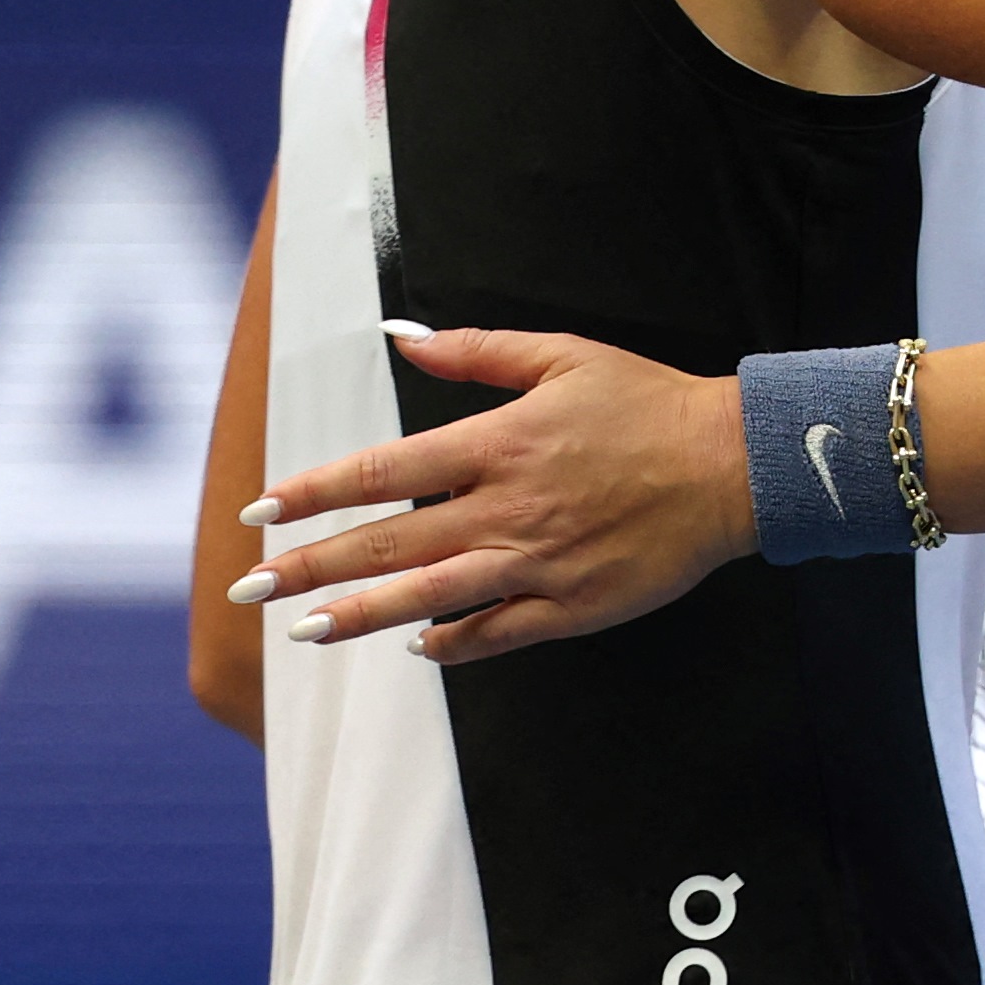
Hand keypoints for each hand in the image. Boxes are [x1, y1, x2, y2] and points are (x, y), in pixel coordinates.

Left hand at [232, 327, 749, 664]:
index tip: (260, 511)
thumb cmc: (649, 404)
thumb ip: (475, 352)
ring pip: (429, 598)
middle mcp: (506, 510)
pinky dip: (452, 644)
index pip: (382, 473)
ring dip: (359, 616)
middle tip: (249, 589)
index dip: (314, 493)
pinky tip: (417, 647)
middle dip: (311, 568)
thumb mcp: (562, 355)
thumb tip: (400, 337)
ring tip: (303, 631)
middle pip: (389, 545)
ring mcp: (538, 564)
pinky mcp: (574, 606)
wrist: (734, 465)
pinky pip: (498, 633)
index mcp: (497, 445)